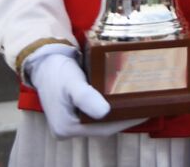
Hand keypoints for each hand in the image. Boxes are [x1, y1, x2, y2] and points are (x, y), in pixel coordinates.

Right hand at [27, 49, 145, 137]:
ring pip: (101, 120)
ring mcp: (71, 120)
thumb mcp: (72, 82)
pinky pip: (97, 112)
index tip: (145, 111)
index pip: (104, 129)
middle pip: (103, 126)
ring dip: (118, 111)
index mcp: (66, 127)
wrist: (44, 60)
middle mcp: (68, 128)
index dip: (126, 121)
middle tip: (146, 104)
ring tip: (138, 101)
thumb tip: (105, 113)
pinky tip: (123, 98)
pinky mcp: (74, 111)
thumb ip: (86, 98)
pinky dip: (111, 106)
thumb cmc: (57, 70)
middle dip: (124, 116)